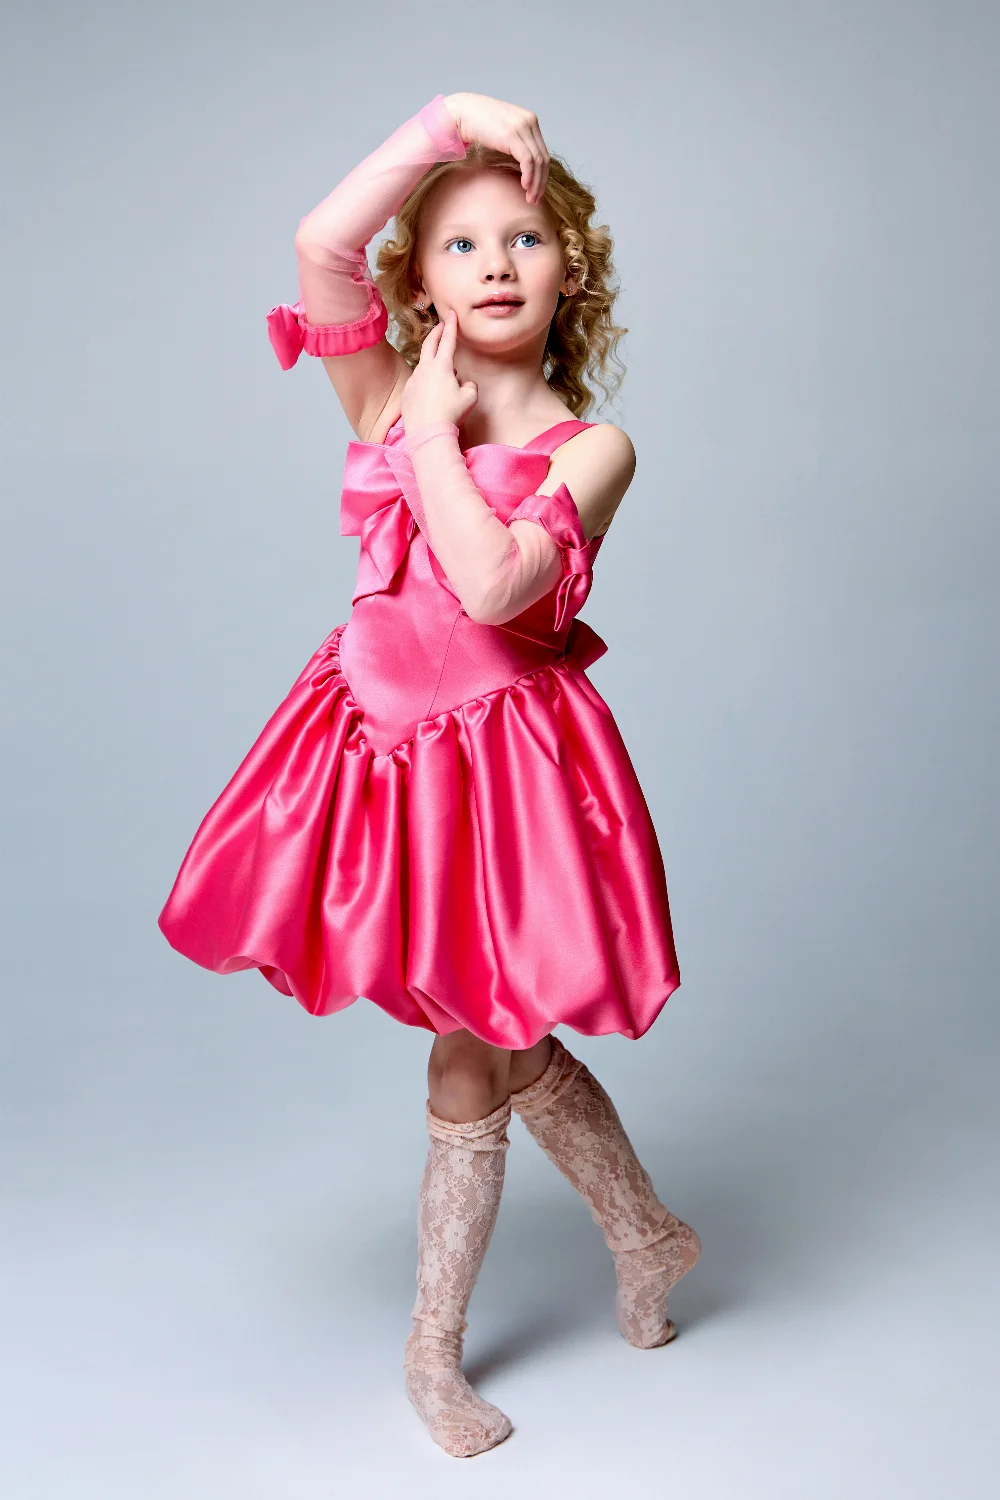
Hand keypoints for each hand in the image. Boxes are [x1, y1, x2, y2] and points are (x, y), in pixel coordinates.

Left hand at [401, 309, 478, 432]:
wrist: (427, 433)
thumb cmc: (451, 414)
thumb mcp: (470, 398)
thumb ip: (470, 385)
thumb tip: (463, 382)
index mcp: (442, 366)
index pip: (447, 340)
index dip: (451, 326)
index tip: (451, 314)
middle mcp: (425, 369)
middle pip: (429, 344)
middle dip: (436, 333)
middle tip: (440, 326)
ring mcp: (413, 380)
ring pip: (423, 365)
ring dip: (433, 363)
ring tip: (443, 371)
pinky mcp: (407, 393)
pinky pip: (418, 382)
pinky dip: (425, 381)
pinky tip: (431, 393)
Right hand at [442, 92, 549, 203]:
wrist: (461, 113)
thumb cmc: (477, 123)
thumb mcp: (503, 131)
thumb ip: (515, 142)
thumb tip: (521, 163)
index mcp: (530, 120)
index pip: (543, 151)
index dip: (543, 174)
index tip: (537, 190)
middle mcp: (530, 121)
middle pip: (544, 158)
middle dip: (541, 182)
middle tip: (536, 199)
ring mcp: (522, 127)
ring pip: (538, 161)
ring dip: (536, 183)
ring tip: (530, 198)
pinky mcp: (513, 135)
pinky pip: (528, 160)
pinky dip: (528, 175)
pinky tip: (524, 186)